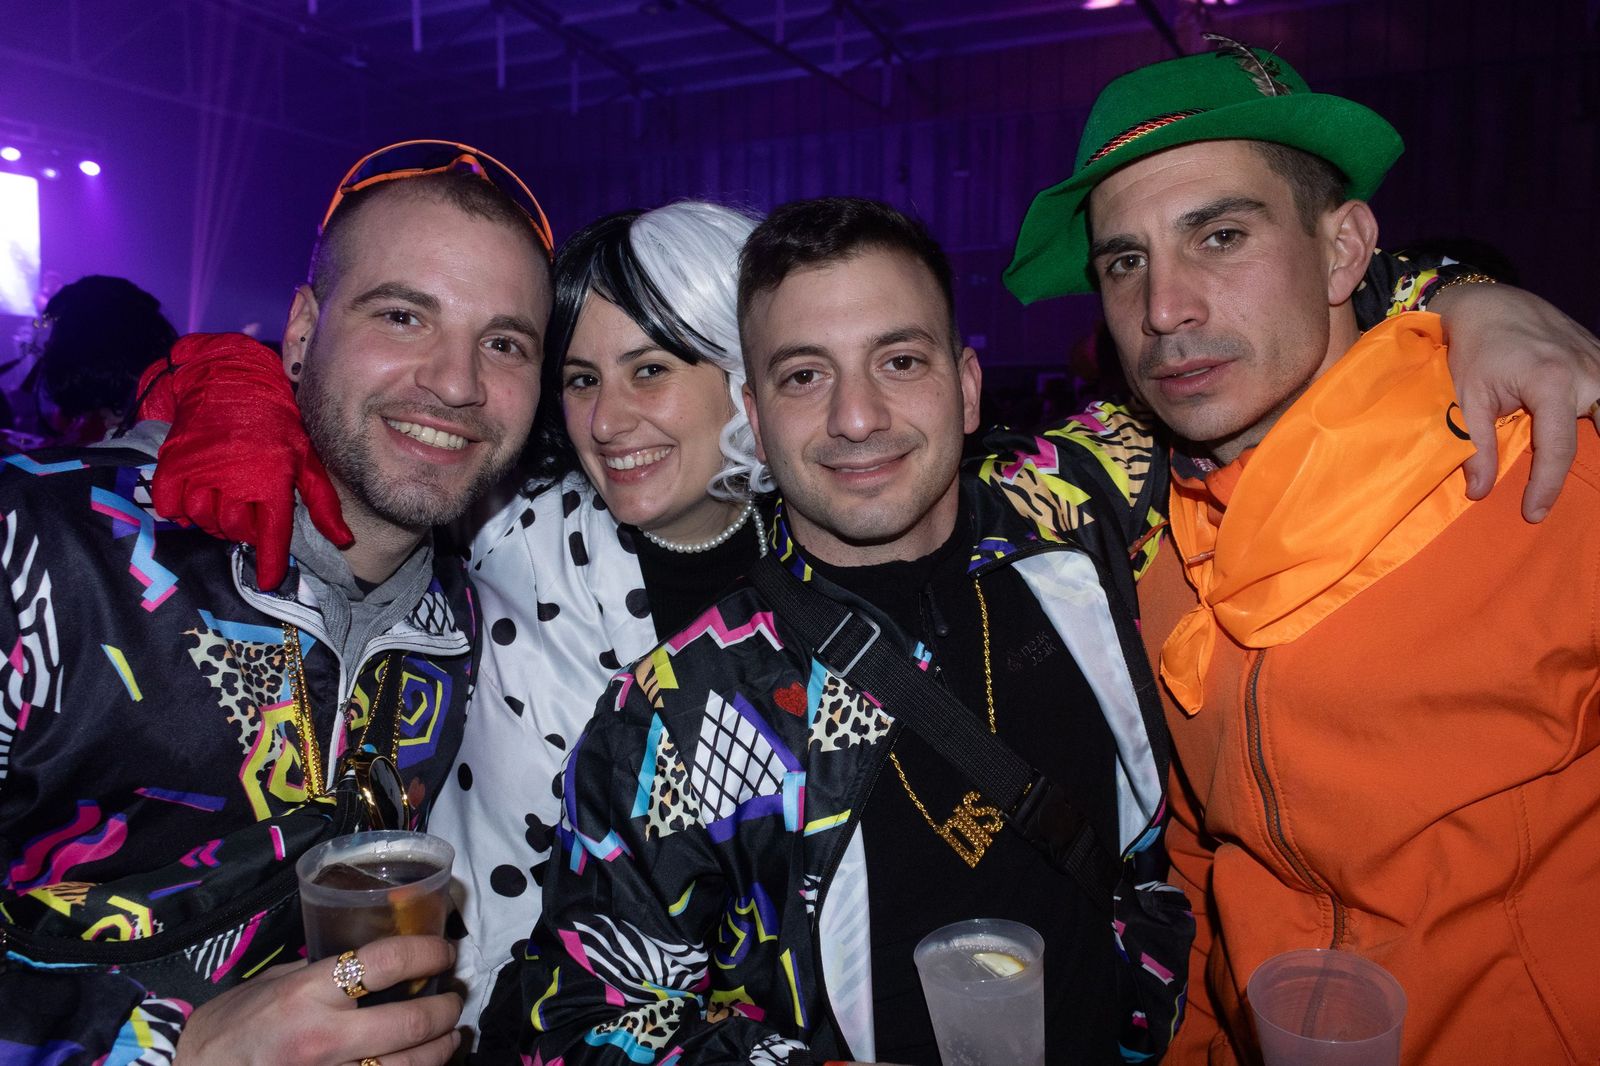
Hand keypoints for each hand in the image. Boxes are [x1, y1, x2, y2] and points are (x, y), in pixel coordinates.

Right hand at [138, 332, 351, 588]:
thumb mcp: (305, 457)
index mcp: (270, 480)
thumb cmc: (274, 422)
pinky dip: (181, 506)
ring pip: (203, 519)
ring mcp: (200, 473)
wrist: (227, 380)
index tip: (269, 581)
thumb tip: (344, 540)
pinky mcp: (172, 464)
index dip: (269, 561)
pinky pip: (171, 505)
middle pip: (234, 530)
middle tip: (248, 509)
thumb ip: (322, 501)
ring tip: (225, 497)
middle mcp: (234, 481)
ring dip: (213, 517)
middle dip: (243, 528)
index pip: (271, 534)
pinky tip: (197, 491)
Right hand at [177, 936, 460, 1065]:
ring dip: (441, 1050)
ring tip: (450, 1037)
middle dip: (445, 1008)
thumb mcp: (270, 984)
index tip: (445, 950)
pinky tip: (420, 1064)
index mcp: (307, 993)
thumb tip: (366, 961)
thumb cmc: (227, 1029)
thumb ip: (318, 973)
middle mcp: (323, 1038)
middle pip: (411, 1023)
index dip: (428, 951)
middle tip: (454, 998)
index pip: (386, 961)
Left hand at [1433, 283, 1599, 520]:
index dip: (1546, 486)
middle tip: (1573, 498)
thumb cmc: (1473, 349)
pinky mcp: (1599, 356)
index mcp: (1552, 382)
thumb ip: (1476, 445)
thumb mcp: (1466, 397)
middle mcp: (1586, 371)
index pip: (1558, 449)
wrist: (1488, 303)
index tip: (1534, 513)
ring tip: (1587, 471)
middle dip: (1593, 463)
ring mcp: (1598, 361)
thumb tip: (1480, 491)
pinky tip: (1594, 431)